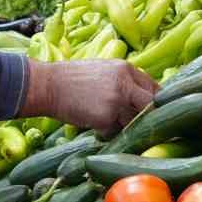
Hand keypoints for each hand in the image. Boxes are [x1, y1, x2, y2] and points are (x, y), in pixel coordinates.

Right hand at [22, 59, 156, 136]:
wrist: (47, 85)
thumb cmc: (71, 79)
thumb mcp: (102, 71)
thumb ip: (123, 81)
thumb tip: (140, 98)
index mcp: (126, 69)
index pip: (154, 88)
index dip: (155, 103)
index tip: (152, 113)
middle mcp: (125, 83)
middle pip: (152, 106)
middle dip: (148, 117)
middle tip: (141, 126)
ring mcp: (117, 100)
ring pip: (135, 121)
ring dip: (125, 126)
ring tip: (108, 123)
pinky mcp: (106, 117)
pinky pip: (115, 131)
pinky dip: (107, 132)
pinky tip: (94, 125)